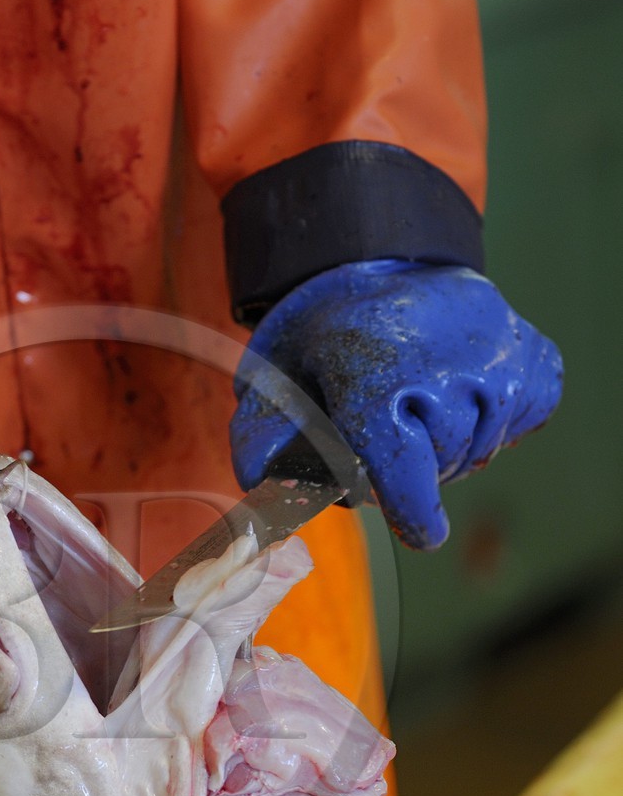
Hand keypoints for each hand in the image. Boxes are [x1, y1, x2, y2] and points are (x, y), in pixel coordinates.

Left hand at [230, 260, 562, 548]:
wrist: (382, 261)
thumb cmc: (322, 343)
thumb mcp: (273, 382)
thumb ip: (261, 446)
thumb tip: (264, 506)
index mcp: (372, 367)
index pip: (402, 461)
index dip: (412, 508)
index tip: (423, 534)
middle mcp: (444, 356)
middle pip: (440, 463)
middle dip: (414, 472)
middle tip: (390, 436)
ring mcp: (499, 352)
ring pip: (483, 447)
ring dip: (451, 448)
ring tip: (421, 408)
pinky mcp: (534, 356)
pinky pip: (522, 420)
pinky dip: (494, 423)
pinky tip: (462, 391)